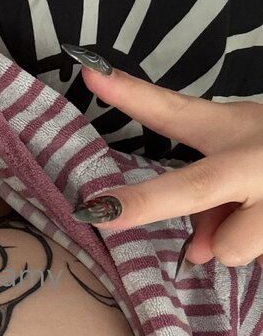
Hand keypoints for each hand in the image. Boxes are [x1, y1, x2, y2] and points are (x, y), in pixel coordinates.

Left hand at [63, 48, 262, 274]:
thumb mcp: (239, 150)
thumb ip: (206, 195)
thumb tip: (198, 252)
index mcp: (234, 129)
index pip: (176, 110)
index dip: (131, 95)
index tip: (89, 76)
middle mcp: (256, 158)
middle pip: (194, 186)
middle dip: (145, 203)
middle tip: (101, 213)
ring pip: (230, 248)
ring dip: (238, 241)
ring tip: (261, 212)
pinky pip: (260, 259)